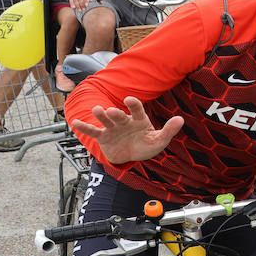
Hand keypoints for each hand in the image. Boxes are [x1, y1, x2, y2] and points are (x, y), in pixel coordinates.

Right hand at [69, 96, 183, 163]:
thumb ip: (168, 130)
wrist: (131, 156)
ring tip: (96, 110)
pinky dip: (84, 127)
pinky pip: (93, 132)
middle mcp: (124, 121)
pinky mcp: (103, 137)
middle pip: (119, 116)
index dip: (133, 104)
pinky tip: (74, 122)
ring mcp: (112, 128)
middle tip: (111, 111)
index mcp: (139, 120)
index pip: (136, 110)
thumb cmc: (146, 145)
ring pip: (105, 120)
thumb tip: (180, 120)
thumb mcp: (159, 140)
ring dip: (100, 115)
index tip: (129, 100)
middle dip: (115, 113)